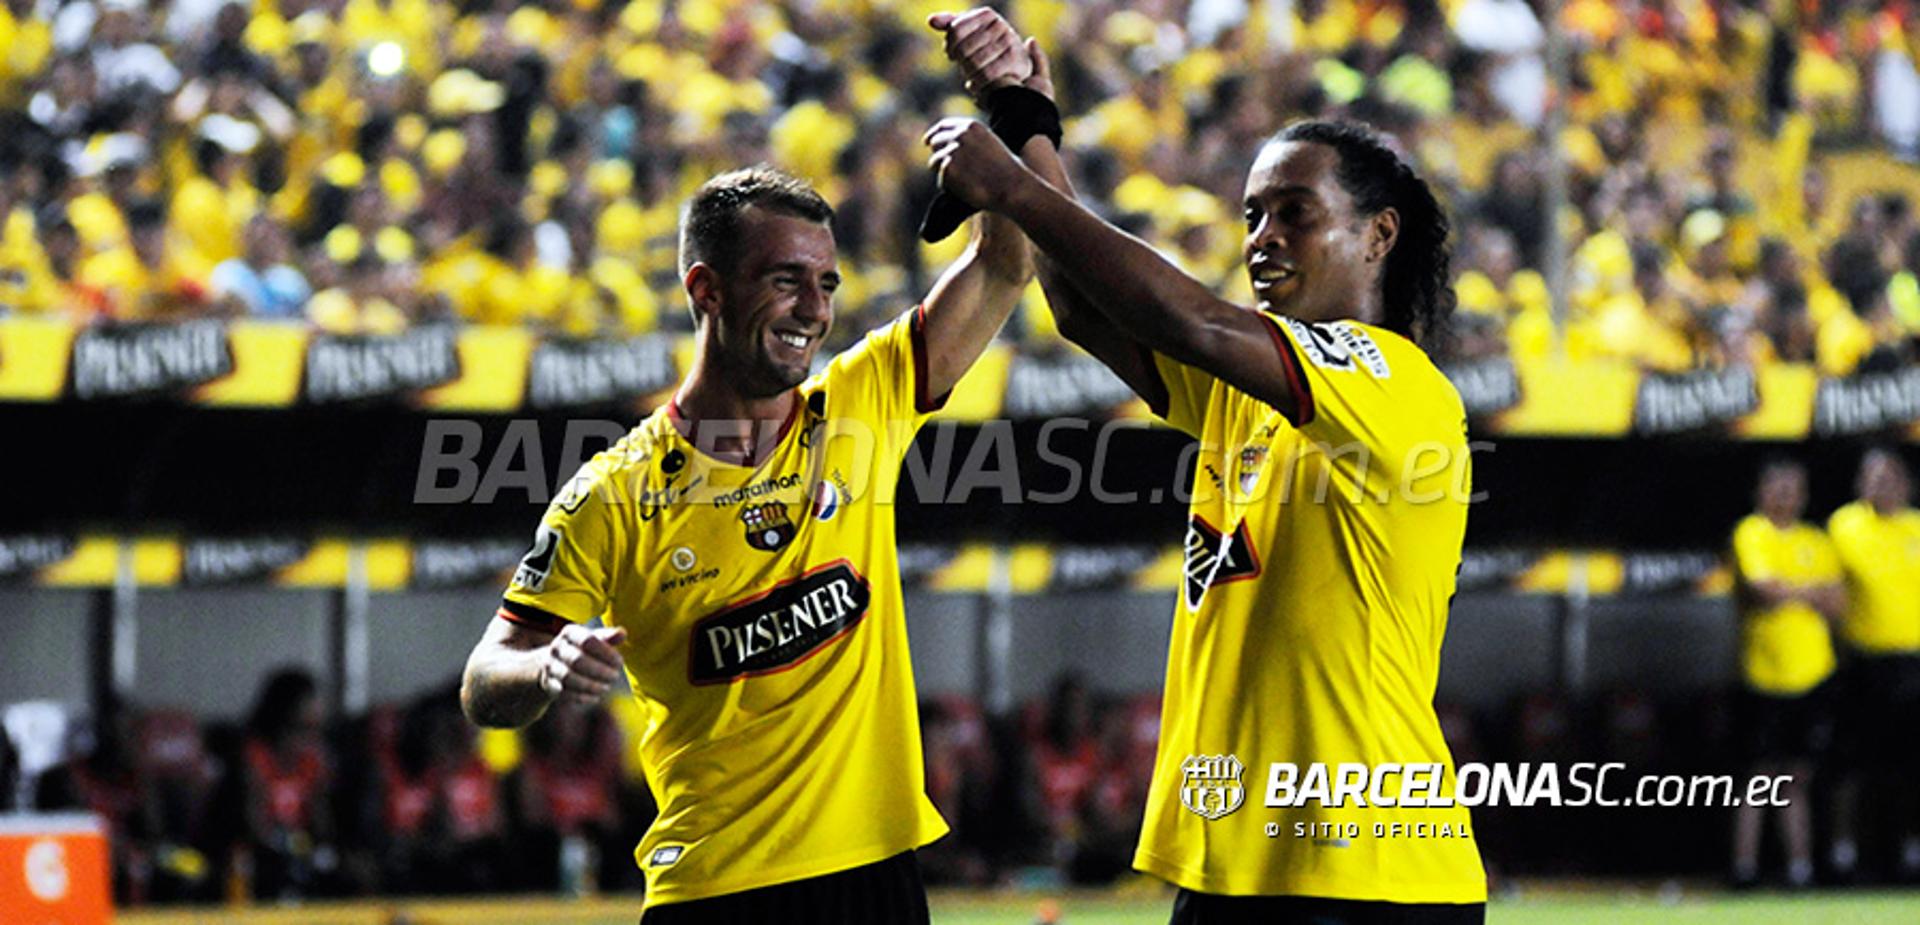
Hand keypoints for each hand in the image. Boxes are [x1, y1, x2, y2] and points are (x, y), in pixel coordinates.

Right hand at [538, 624, 627, 704]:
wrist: (556, 663)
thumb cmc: (584, 649)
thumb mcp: (596, 639)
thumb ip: (609, 637)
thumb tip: (622, 633)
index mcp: (569, 633)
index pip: (587, 640)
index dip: (606, 653)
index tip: (620, 662)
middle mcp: (556, 648)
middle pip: (577, 660)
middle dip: (600, 671)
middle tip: (615, 676)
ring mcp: (550, 667)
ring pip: (569, 678)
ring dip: (591, 685)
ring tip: (606, 688)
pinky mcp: (549, 684)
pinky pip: (564, 693)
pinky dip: (582, 696)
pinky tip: (596, 697)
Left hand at [924, 117, 1030, 211]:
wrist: (1012, 187)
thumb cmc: (1008, 171)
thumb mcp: (991, 145)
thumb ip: (972, 141)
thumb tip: (951, 145)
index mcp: (972, 126)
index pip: (944, 126)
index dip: (933, 134)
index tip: (927, 142)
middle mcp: (960, 134)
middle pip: (935, 142)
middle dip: (938, 154)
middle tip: (947, 168)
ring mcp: (953, 150)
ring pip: (934, 162)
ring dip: (943, 172)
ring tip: (963, 182)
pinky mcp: (948, 168)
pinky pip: (940, 178)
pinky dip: (948, 185)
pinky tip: (965, 188)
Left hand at [928, 9, 1051, 100]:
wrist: (1016, 64)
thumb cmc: (987, 47)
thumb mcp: (970, 32)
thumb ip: (950, 24)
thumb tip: (931, 21)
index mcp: (986, 14)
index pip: (955, 30)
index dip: (949, 46)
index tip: (951, 55)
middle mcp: (999, 24)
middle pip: (964, 48)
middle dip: (960, 62)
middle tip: (963, 68)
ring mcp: (1009, 41)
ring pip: (974, 62)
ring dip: (969, 73)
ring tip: (971, 75)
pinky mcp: (1015, 59)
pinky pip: (988, 73)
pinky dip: (978, 82)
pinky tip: (976, 84)